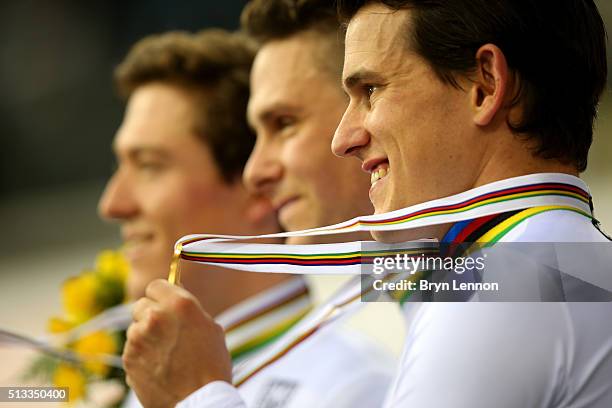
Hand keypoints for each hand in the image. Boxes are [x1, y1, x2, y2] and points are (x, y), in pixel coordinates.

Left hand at [123, 279, 231, 407]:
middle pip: (141, 305)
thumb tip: (176, 293)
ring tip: (165, 353)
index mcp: (179, 304)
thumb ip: (189, 308)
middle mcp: (155, 316)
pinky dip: (141, 355)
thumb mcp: (211, 328)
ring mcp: (138, 338)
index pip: (156, 285)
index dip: (162, 295)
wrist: (198, 401)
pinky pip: (131, 349)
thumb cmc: (211, 365)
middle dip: (152, 314)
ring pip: (135, 328)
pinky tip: (158, 366)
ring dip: (146, 336)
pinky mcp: (128, 359)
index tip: (166, 304)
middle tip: (166, 331)